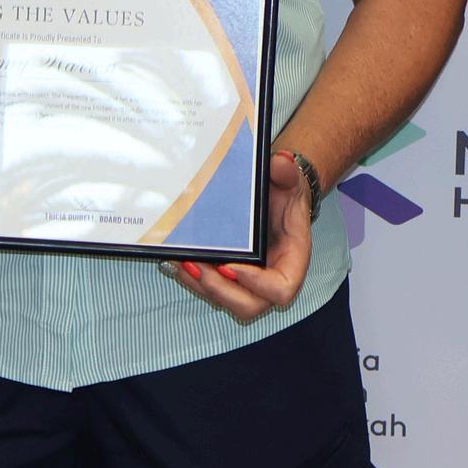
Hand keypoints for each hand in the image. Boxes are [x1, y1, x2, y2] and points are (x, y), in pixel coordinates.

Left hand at [159, 148, 315, 322]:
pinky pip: (210, 289)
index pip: (282, 289)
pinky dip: (191, 279)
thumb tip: (280, 162)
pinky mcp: (229, 277)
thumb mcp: (289, 180)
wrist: (274, 198)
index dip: (258, 285)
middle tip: (199, 266)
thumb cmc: (285, 195)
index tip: (231, 266)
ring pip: (225, 301)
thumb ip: (287, 173)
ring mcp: (248, 282)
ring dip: (200, 286)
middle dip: (220, 290)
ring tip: (180, 262)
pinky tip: (175, 260)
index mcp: (292, 262)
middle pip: (249, 305)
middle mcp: (270, 278)